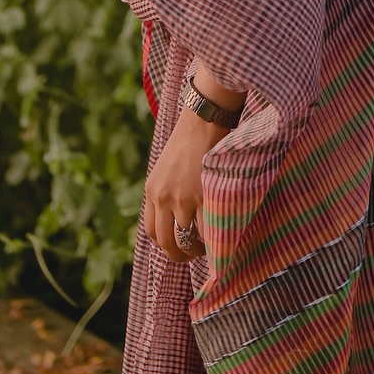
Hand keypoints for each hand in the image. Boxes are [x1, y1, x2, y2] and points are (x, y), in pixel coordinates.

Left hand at [144, 100, 228, 261]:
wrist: (205, 118)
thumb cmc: (191, 140)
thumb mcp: (167, 167)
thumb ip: (167, 192)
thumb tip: (177, 221)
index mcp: (152, 191)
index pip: (153, 232)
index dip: (167, 245)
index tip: (181, 246)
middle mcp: (163, 198)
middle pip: (167, 242)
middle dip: (182, 254)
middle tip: (196, 254)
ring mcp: (182, 199)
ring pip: (186, 240)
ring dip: (199, 248)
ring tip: (211, 245)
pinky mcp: (203, 195)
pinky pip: (206, 230)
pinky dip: (213, 238)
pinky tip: (220, 235)